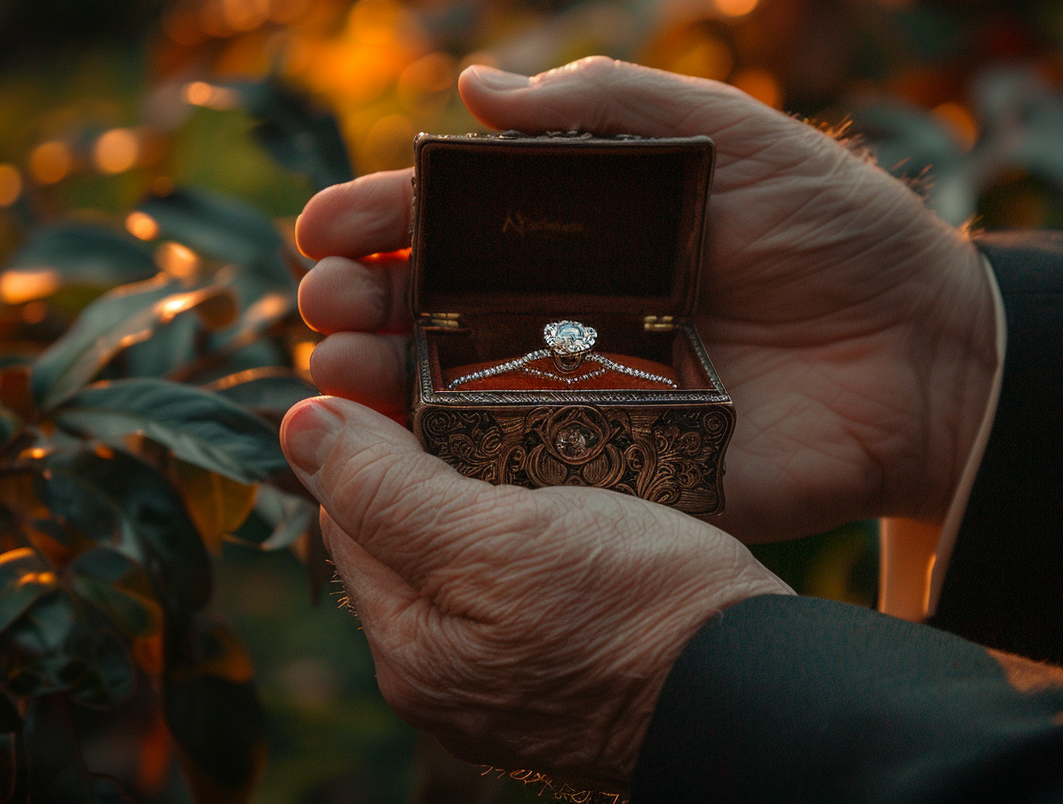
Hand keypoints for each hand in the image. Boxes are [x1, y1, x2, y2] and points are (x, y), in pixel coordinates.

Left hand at [280, 395, 792, 789]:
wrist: (762, 692)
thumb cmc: (638, 613)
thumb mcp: (498, 541)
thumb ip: (388, 492)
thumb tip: (300, 426)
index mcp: (409, 647)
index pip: (350, 516)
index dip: (371, 435)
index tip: (413, 370)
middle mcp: (443, 668)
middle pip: (403, 534)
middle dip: (425, 457)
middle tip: (480, 387)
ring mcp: (502, 669)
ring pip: (464, 546)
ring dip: (482, 480)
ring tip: (530, 422)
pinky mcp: (559, 654)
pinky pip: (517, 569)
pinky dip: (529, 517)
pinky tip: (567, 481)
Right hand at [295, 57, 997, 539]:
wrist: (927, 351)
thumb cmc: (834, 228)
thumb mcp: (725, 131)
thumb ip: (606, 104)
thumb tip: (475, 86)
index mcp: (579, 230)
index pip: (454, 219)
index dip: (381, 215)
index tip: (323, 225)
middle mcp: (563, 311)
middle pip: (433, 306)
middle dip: (362, 298)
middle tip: (324, 301)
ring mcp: (581, 392)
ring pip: (452, 389)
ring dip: (380, 378)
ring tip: (338, 366)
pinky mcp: (616, 466)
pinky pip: (515, 469)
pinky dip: (448, 464)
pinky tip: (395, 454)